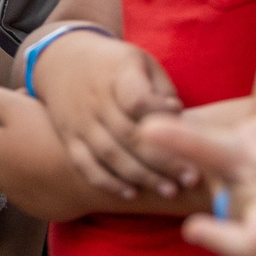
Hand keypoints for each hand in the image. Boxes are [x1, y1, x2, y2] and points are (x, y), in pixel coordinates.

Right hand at [23, 28, 189, 199]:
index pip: (139, 102)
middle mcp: (95, 99)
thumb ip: (161, 90)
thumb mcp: (141, 61)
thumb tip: (179, 118)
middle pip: (129, 135)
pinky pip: (85, 165)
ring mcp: (79, 120)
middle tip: (192, 179)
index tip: (186, 129)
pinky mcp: (69, 137)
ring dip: (141, 177)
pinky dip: (107, 182)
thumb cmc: (115, 65)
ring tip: (170, 191)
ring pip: (110, 155)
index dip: (164, 118)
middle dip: (163, 161)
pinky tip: (131, 194)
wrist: (63, 60)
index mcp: (117, 74)